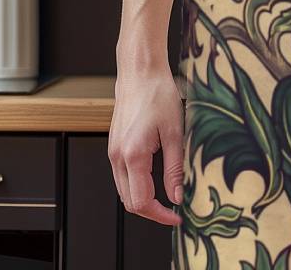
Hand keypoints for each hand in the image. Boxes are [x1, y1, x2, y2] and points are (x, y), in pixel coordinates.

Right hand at [108, 66, 184, 225]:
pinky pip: (123, 177)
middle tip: (175, 210)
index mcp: (133, 155)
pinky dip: (137, 185)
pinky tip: (155, 179)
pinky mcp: (115, 147)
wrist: (140, 73)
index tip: (177, 217)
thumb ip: (175, 168)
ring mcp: (113, 152)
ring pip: (125, 191)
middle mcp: (117, 157)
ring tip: (168, 197)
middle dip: (152, 212)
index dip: (160, 215)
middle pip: (130, 202)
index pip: (141, 202)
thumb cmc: (158, 94)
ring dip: (144, 199)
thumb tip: (177, 196)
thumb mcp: (174, 132)